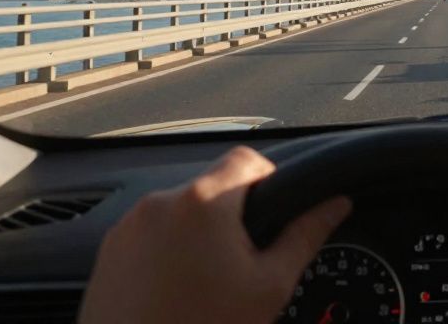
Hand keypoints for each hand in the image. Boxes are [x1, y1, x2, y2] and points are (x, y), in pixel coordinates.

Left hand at [79, 147, 351, 323]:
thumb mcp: (269, 286)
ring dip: (197, 233)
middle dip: (231, 217)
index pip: (246, 158)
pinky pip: (149, 233)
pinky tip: (176, 288)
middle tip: (241, 262)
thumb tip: (336, 204)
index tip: (273, 210)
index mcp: (204, 202)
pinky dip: (167, 251)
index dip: (268, 178)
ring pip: (179, 211)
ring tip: (205, 281)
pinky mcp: (110, 248)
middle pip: (211, 187)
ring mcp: (129, 225)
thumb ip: (305, 236)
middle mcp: (160, 202)